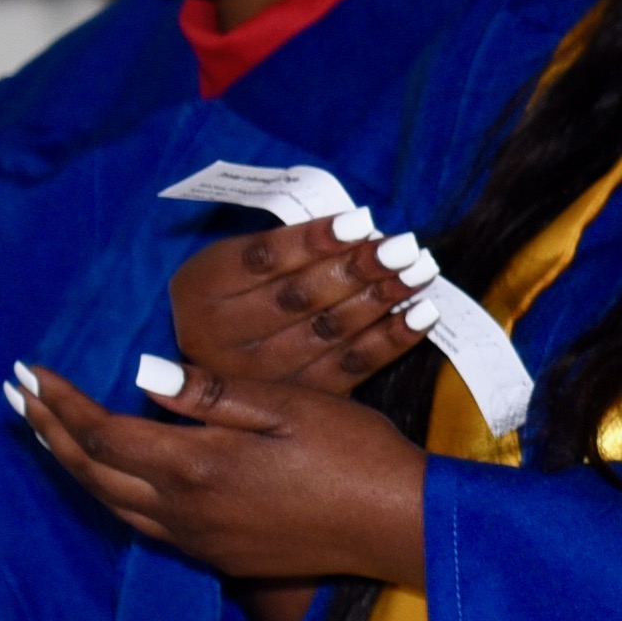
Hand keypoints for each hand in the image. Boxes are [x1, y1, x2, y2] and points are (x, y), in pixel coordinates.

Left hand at [10, 361, 432, 587]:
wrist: (400, 526)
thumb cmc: (354, 454)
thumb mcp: (288, 405)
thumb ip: (210, 394)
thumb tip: (140, 376)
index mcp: (197, 465)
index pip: (103, 432)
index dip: (60, 401)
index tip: (29, 370)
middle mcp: (184, 510)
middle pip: (92, 471)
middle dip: (48, 431)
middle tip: (17, 396)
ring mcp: (199, 538)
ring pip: (110, 502)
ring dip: (72, 464)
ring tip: (48, 432)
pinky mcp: (217, 554)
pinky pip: (142, 523)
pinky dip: (109, 492)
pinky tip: (110, 475)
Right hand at [170, 219, 425, 398]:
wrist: (213, 360)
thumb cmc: (236, 290)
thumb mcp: (235, 258)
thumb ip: (284, 245)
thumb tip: (360, 227)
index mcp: (200, 289)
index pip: (263, 260)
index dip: (314, 240)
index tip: (362, 221)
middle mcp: (219, 337)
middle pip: (299, 297)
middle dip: (357, 269)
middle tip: (404, 246)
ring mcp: (257, 376)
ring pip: (328, 332)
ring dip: (381, 300)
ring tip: (419, 272)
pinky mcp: (294, 399)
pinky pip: (350, 367)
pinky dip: (391, 340)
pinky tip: (422, 314)